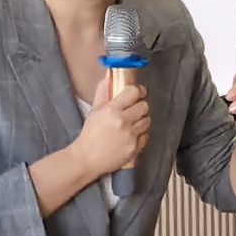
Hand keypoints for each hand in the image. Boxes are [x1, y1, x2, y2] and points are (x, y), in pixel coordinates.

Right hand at [79, 64, 152, 180]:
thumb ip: (102, 93)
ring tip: (132, 124)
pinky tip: (132, 135)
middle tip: (135, 109)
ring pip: (147, 121)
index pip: (133, 92)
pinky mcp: (135, 148)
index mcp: (111, 110)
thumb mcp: (94, 112)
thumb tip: (108, 77)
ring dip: (141, 120)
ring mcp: (130, 136)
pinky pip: (146, 136)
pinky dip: (141, 135)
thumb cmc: (90, 135)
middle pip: (144, 106)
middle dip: (141, 106)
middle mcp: (123, 121)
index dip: (139, 90)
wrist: (87, 158)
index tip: (139, 92)